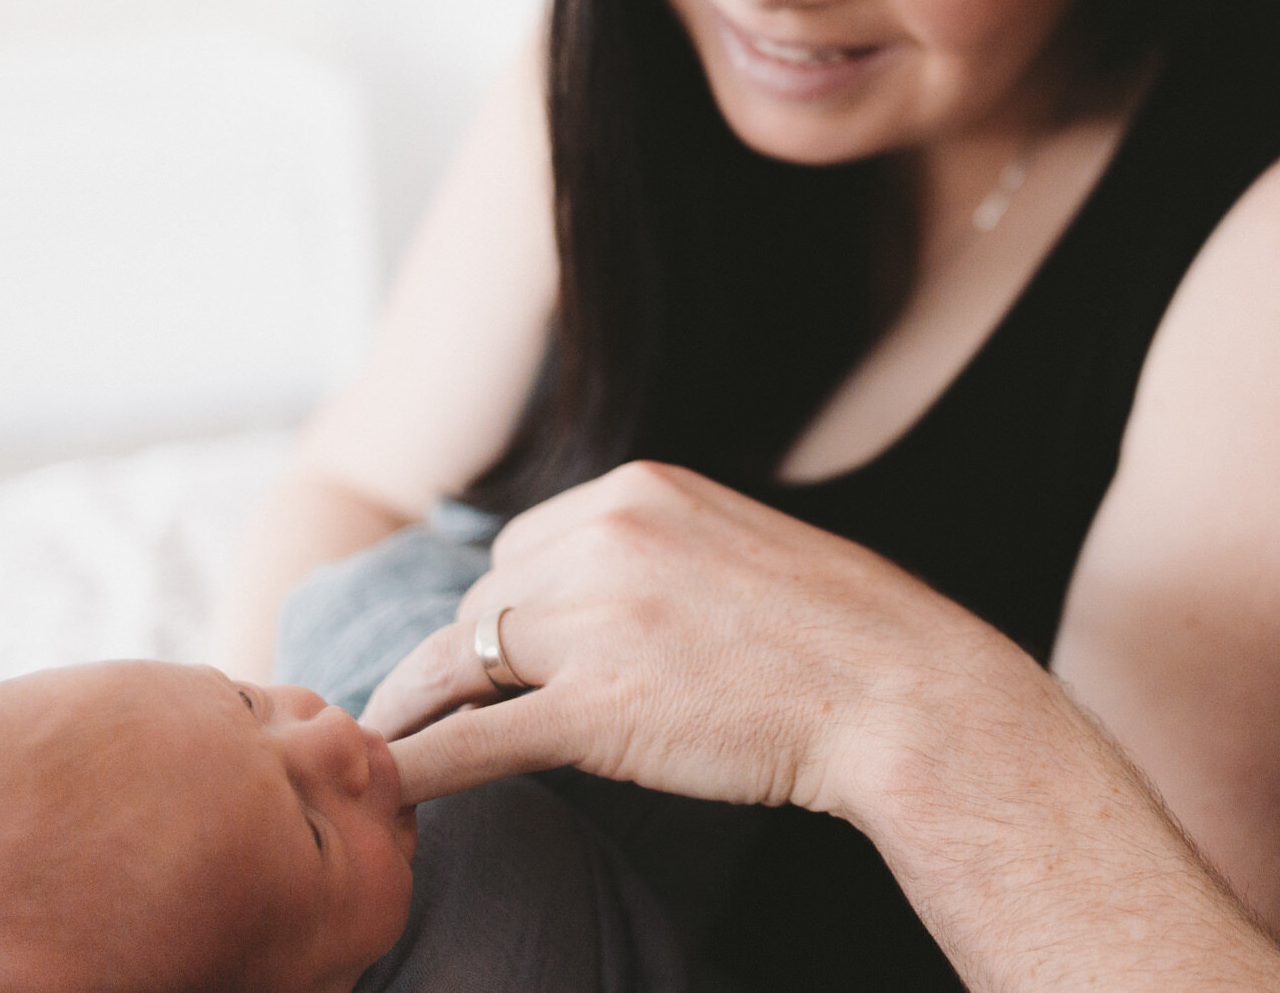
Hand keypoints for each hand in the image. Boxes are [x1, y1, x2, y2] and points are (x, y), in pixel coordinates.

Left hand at [363, 460, 993, 814]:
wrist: (898, 690)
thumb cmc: (838, 628)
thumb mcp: (739, 539)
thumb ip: (661, 543)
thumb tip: (601, 579)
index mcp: (641, 489)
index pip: (522, 542)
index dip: (510, 602)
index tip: (506, 649)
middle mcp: (609, 538)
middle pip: (485, 596)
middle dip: (475, 652)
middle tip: (465, 705)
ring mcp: (600, 623)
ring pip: (458, 658)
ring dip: (422, 704)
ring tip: (385, 749)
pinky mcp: (598, 711)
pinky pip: (472, 738)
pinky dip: (416, 766)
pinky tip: (381, 791)